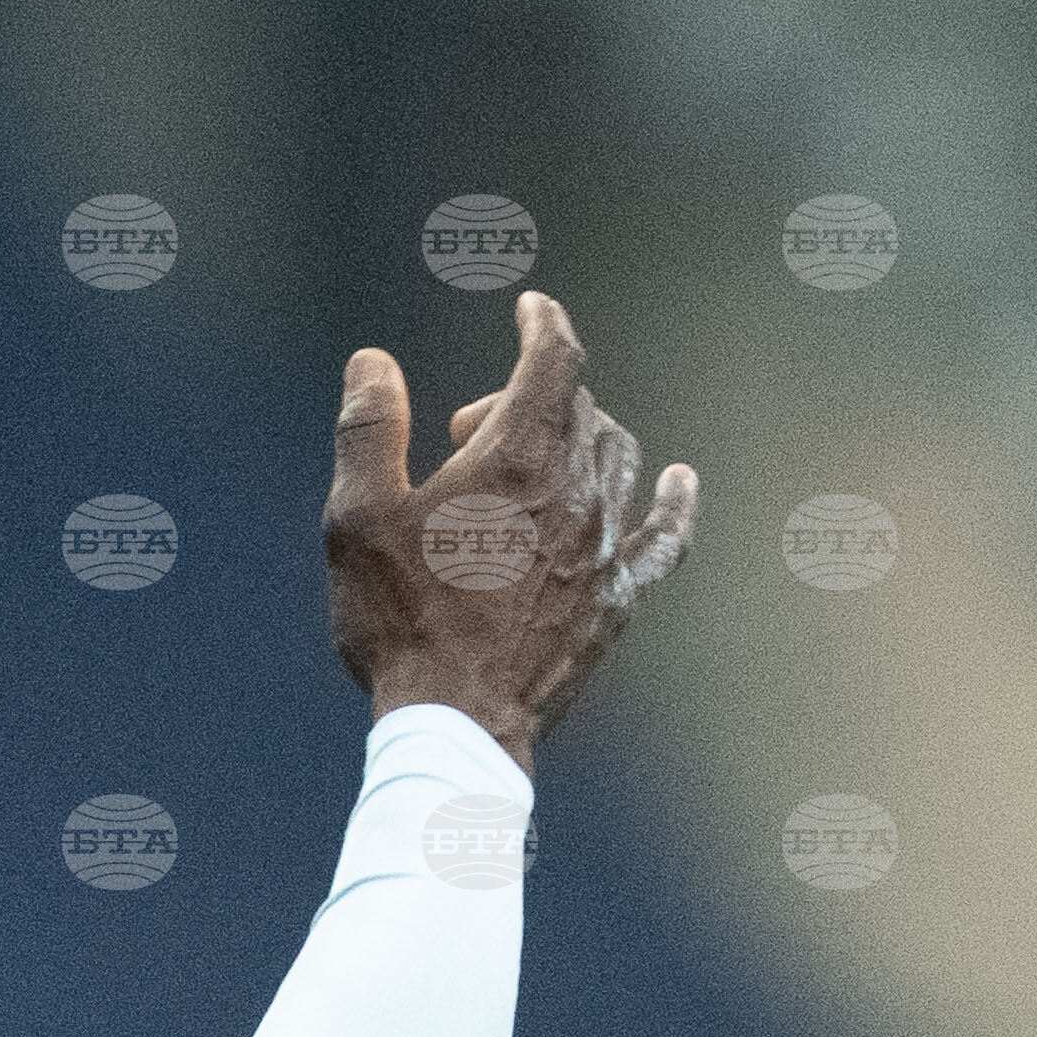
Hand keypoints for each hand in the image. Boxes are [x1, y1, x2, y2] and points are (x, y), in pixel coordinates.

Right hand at [327, 289, 696, 766]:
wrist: (458, 727)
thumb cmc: (402, 624)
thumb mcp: (358, 517)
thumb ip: (369, 427)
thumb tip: (374, 363)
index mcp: (518, 457)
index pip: (555, 358)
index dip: (544, 322)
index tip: (531, 309)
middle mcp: (576, 492)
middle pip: (578, 408)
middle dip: (526, 399)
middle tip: (467, 441)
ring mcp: (605, 548)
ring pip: (617, 456)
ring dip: (579, 437)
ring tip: (529, 465)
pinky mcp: (617, 601)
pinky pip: (663, 538)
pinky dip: (672, 502)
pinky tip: (678, 482)